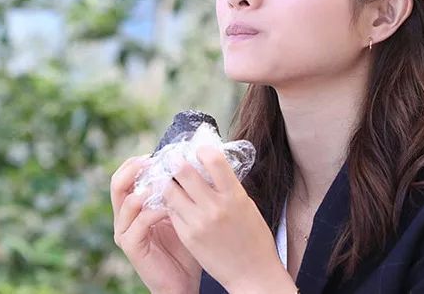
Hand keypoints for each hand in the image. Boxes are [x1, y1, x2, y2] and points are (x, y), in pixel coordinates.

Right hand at [111, 154, 201, 293]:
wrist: (183, 280)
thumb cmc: (184, 245)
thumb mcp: (181, 212)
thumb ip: (177, 191)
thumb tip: (187, 162)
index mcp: (134, 206)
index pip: (125, 175)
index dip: (137, 162)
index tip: (157, 153)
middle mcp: (124, 217)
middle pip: (117, 184)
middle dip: (134, 169)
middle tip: (152, 161)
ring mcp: (125, 232)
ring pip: (127, 202)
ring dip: (146, 189)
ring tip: (163, 184)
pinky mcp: (131, 247)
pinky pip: (139, 223)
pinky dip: (154, 212)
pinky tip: (169, 208)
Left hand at [163, 145, 295, 292]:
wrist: (252, 273)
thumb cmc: (254, 238)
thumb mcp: (246, 205)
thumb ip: (228, 186)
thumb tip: (210, 166)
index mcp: (234, 195)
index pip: (213, 160)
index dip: (203, 150)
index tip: (199, 150)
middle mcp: (215, 206)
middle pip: (184, 171)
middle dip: (176, 161)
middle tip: (174, 158)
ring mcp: (198, 222)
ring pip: (170, 190)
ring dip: (169, 182)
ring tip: (171, 180)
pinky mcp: (187, 236)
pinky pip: (171, 211)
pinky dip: (171, 203)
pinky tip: (175, 202)